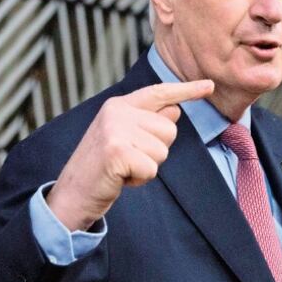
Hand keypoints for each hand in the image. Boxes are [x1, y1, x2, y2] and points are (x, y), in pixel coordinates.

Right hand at [46, 79, 213, 229]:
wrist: (71, 195)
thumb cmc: (102, 168)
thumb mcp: (123, 139)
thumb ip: (147, 123)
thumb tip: (175, 110)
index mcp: (118, 105)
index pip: (159, 93)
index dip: (186, 90)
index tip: (210, 86)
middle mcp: (116, 111)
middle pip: (169, 130)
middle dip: (156, 151)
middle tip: (128, 160)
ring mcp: (115, 130)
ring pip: (162, 150)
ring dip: (147, 167)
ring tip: (123, 169)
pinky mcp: (116, 151)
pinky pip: (151, 168)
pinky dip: (140, 179)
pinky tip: (120, 178)